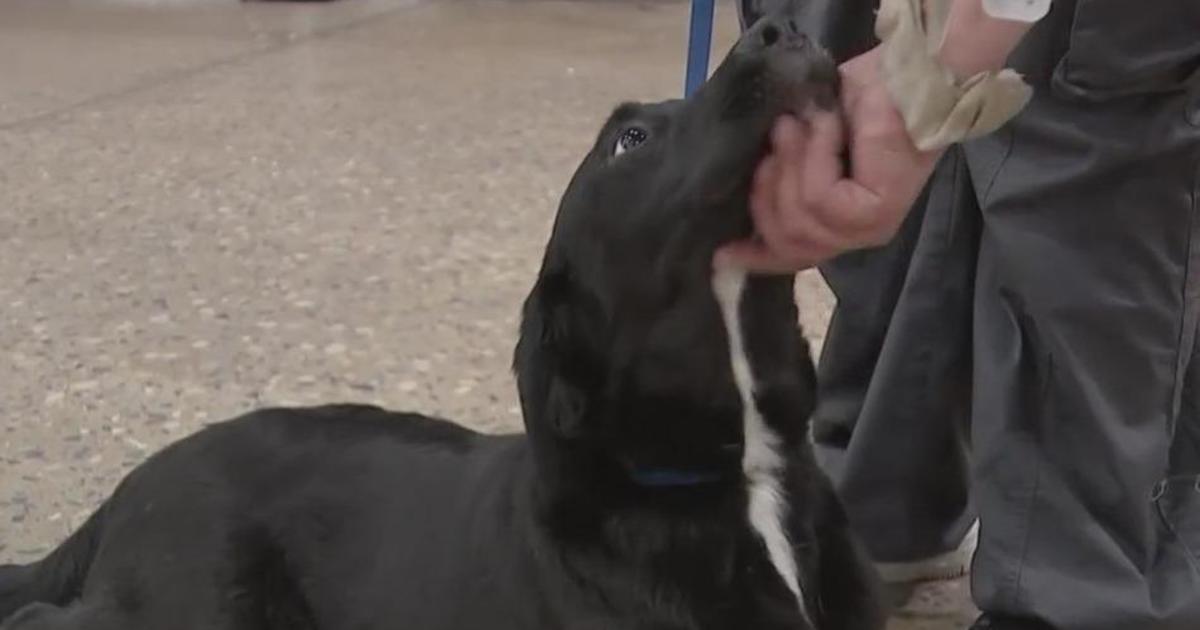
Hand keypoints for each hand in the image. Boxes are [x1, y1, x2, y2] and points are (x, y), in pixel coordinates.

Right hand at [717, 46, 941, 273]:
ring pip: (800, 218)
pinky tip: (826, 126)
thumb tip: (737, 183)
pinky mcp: (877, 213)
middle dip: (767, 187)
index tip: (721, 252)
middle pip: (786, 241)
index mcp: (836, 226)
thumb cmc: (858, 100)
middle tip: (778, 133)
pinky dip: (814, 155)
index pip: (790, 256)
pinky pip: (820, 198)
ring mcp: (868, 229)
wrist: (904, 74)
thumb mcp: (803, 138)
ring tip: (799, 123)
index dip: (754, 256)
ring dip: (791, 163)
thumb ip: (778, 169)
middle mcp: (853, 236)